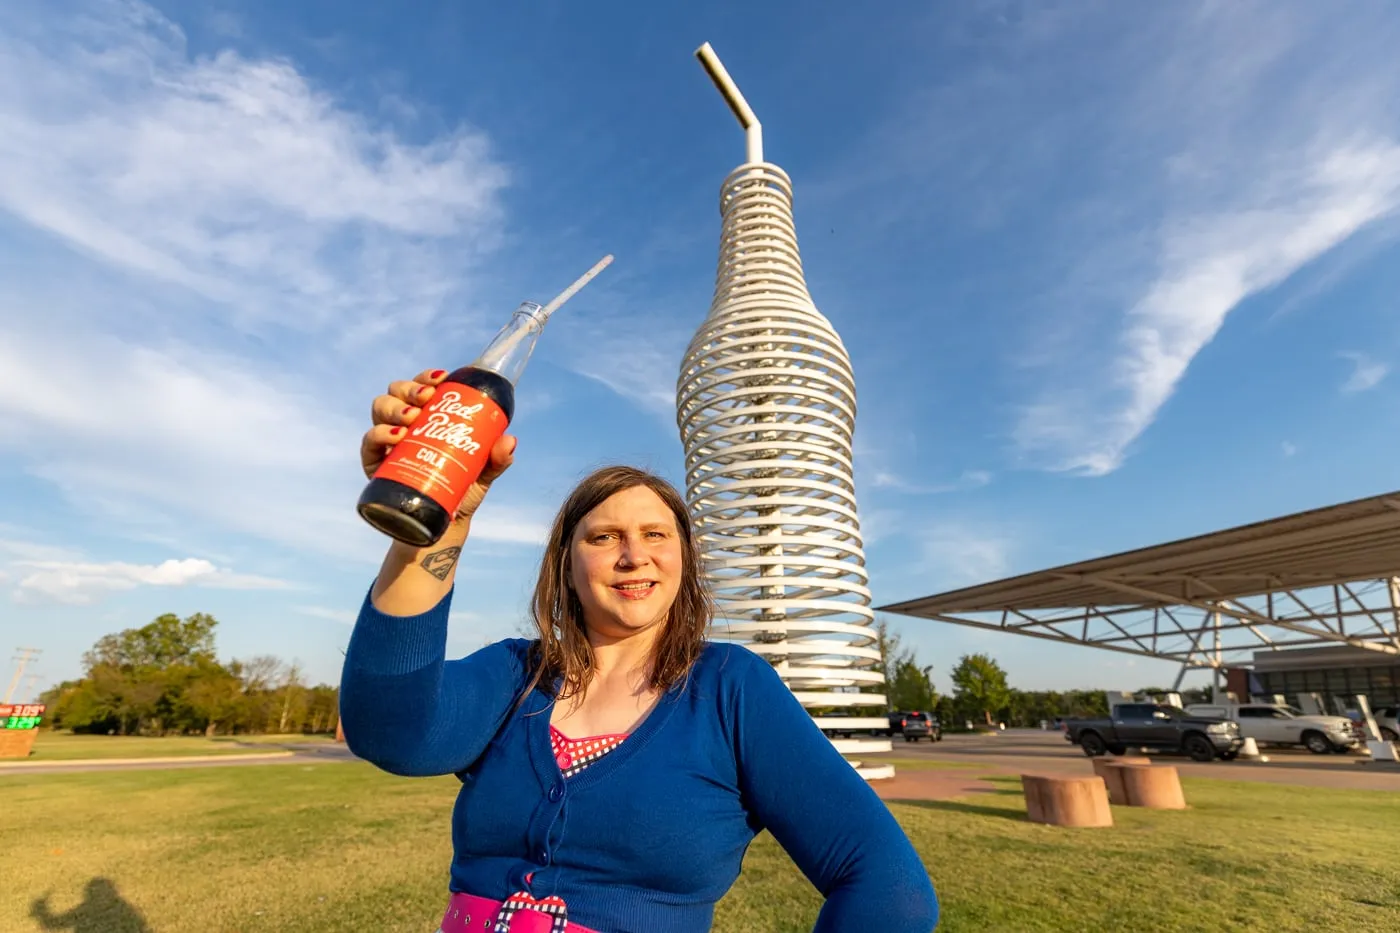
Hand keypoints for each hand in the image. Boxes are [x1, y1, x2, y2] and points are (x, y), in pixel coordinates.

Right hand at [360, 368, 517, 524]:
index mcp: (430, 416)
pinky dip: (379, 433)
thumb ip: (497, 458)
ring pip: (381, 406)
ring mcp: (388, 440)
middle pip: (399, 390)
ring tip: (411, 418)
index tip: (442, 380)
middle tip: (426, 399)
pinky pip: (369, 440)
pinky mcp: (375, 461)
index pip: (424, 386)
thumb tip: (509, 441)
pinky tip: (396, 438)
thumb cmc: (461, 489)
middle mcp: (406, 422)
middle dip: (411, 388)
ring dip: (395, 406)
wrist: (443, 524)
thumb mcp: (483, 473)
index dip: (428, 377)